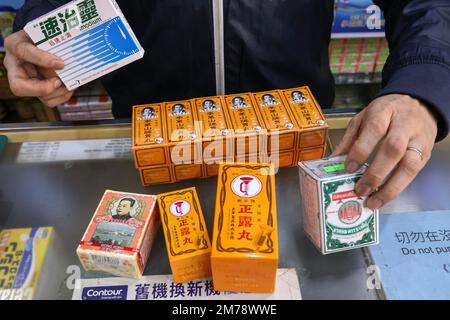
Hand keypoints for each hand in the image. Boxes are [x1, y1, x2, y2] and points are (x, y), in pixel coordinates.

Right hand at [4, 30, 73, 106]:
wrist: (41, 40)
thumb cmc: (43, 35)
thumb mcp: (44, 32)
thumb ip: (51, 42)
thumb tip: (66, 62)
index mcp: (14, 45)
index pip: (23, 52)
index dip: (42, 59)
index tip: (60, 63)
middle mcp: (15, 66)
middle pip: (19, 87)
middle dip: (44, 88)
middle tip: (59, 82)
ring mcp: (25, 80)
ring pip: (37, 96)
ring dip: (58, 92)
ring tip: (69, 83)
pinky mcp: (37, 89)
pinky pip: (48, 100)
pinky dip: (62, 96)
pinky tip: (69, 87)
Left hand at [332, 94, 437, 209]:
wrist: (419, 105)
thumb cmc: (386, 112)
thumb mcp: (363, 118)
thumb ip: (349, 139)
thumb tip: (333, 161)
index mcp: (384, 111)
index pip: (374, 129)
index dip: (361, 150)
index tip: (348, 168)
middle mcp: (404, 125)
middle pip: (393, 149)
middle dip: (375, 173)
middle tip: (360, 190)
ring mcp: (418, 140)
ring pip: (408, 165)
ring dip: (390, 187)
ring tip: (373, 201)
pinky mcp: (425, 154)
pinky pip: (414, 173)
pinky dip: (399, 187)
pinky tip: (384, 196)